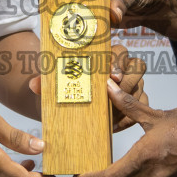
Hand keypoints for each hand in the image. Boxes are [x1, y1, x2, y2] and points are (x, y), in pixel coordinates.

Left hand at [25, 42, 145, 130]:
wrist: (67, 104)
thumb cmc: (64, 88)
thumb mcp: (53, 84)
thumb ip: (45, 82)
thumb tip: (35, 84)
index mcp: (105, 56)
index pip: (119, 50)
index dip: (118, 61)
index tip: (110, 74)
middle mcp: (123, 68)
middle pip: (137, 65)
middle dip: (126, 80)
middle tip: (112, 93)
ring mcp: (132, 85)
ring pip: (140, 87)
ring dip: (127, 99)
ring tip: (110, 112)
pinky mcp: (136, 104)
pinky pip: (141, 109)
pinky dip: (128, 117)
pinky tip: (113, 125)